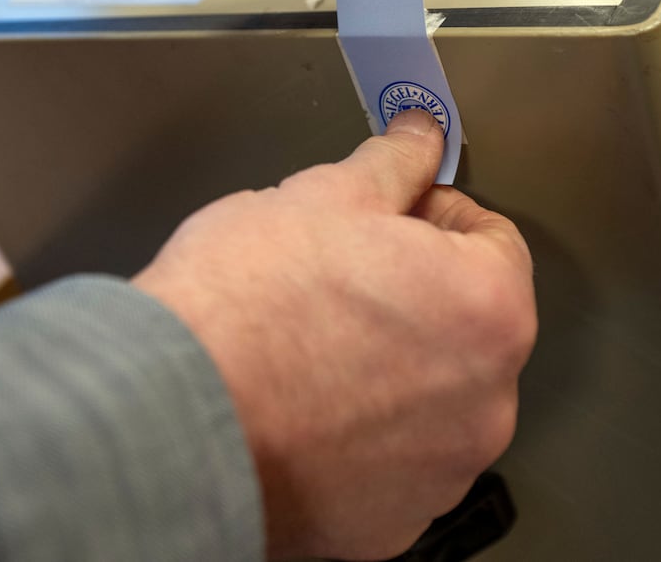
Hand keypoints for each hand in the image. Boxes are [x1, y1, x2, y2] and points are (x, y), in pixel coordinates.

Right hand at [133, 110, 536, 560]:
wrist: (166, 417)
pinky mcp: (388, 525)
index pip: (494, 241)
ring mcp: (441, 472)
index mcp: (489, 310)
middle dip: (413, 296)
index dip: (432, 217)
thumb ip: (392, 164)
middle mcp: (486, 403)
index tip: (386, 220)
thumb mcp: (322, 196)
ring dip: (389, 370)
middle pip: (466, 325)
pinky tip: (301, 409)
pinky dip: (359, 439)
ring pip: (430, 400)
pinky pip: (391, 464)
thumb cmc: (244, 307)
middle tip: (336, 280)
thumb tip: (418, 137)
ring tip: (309, 347)